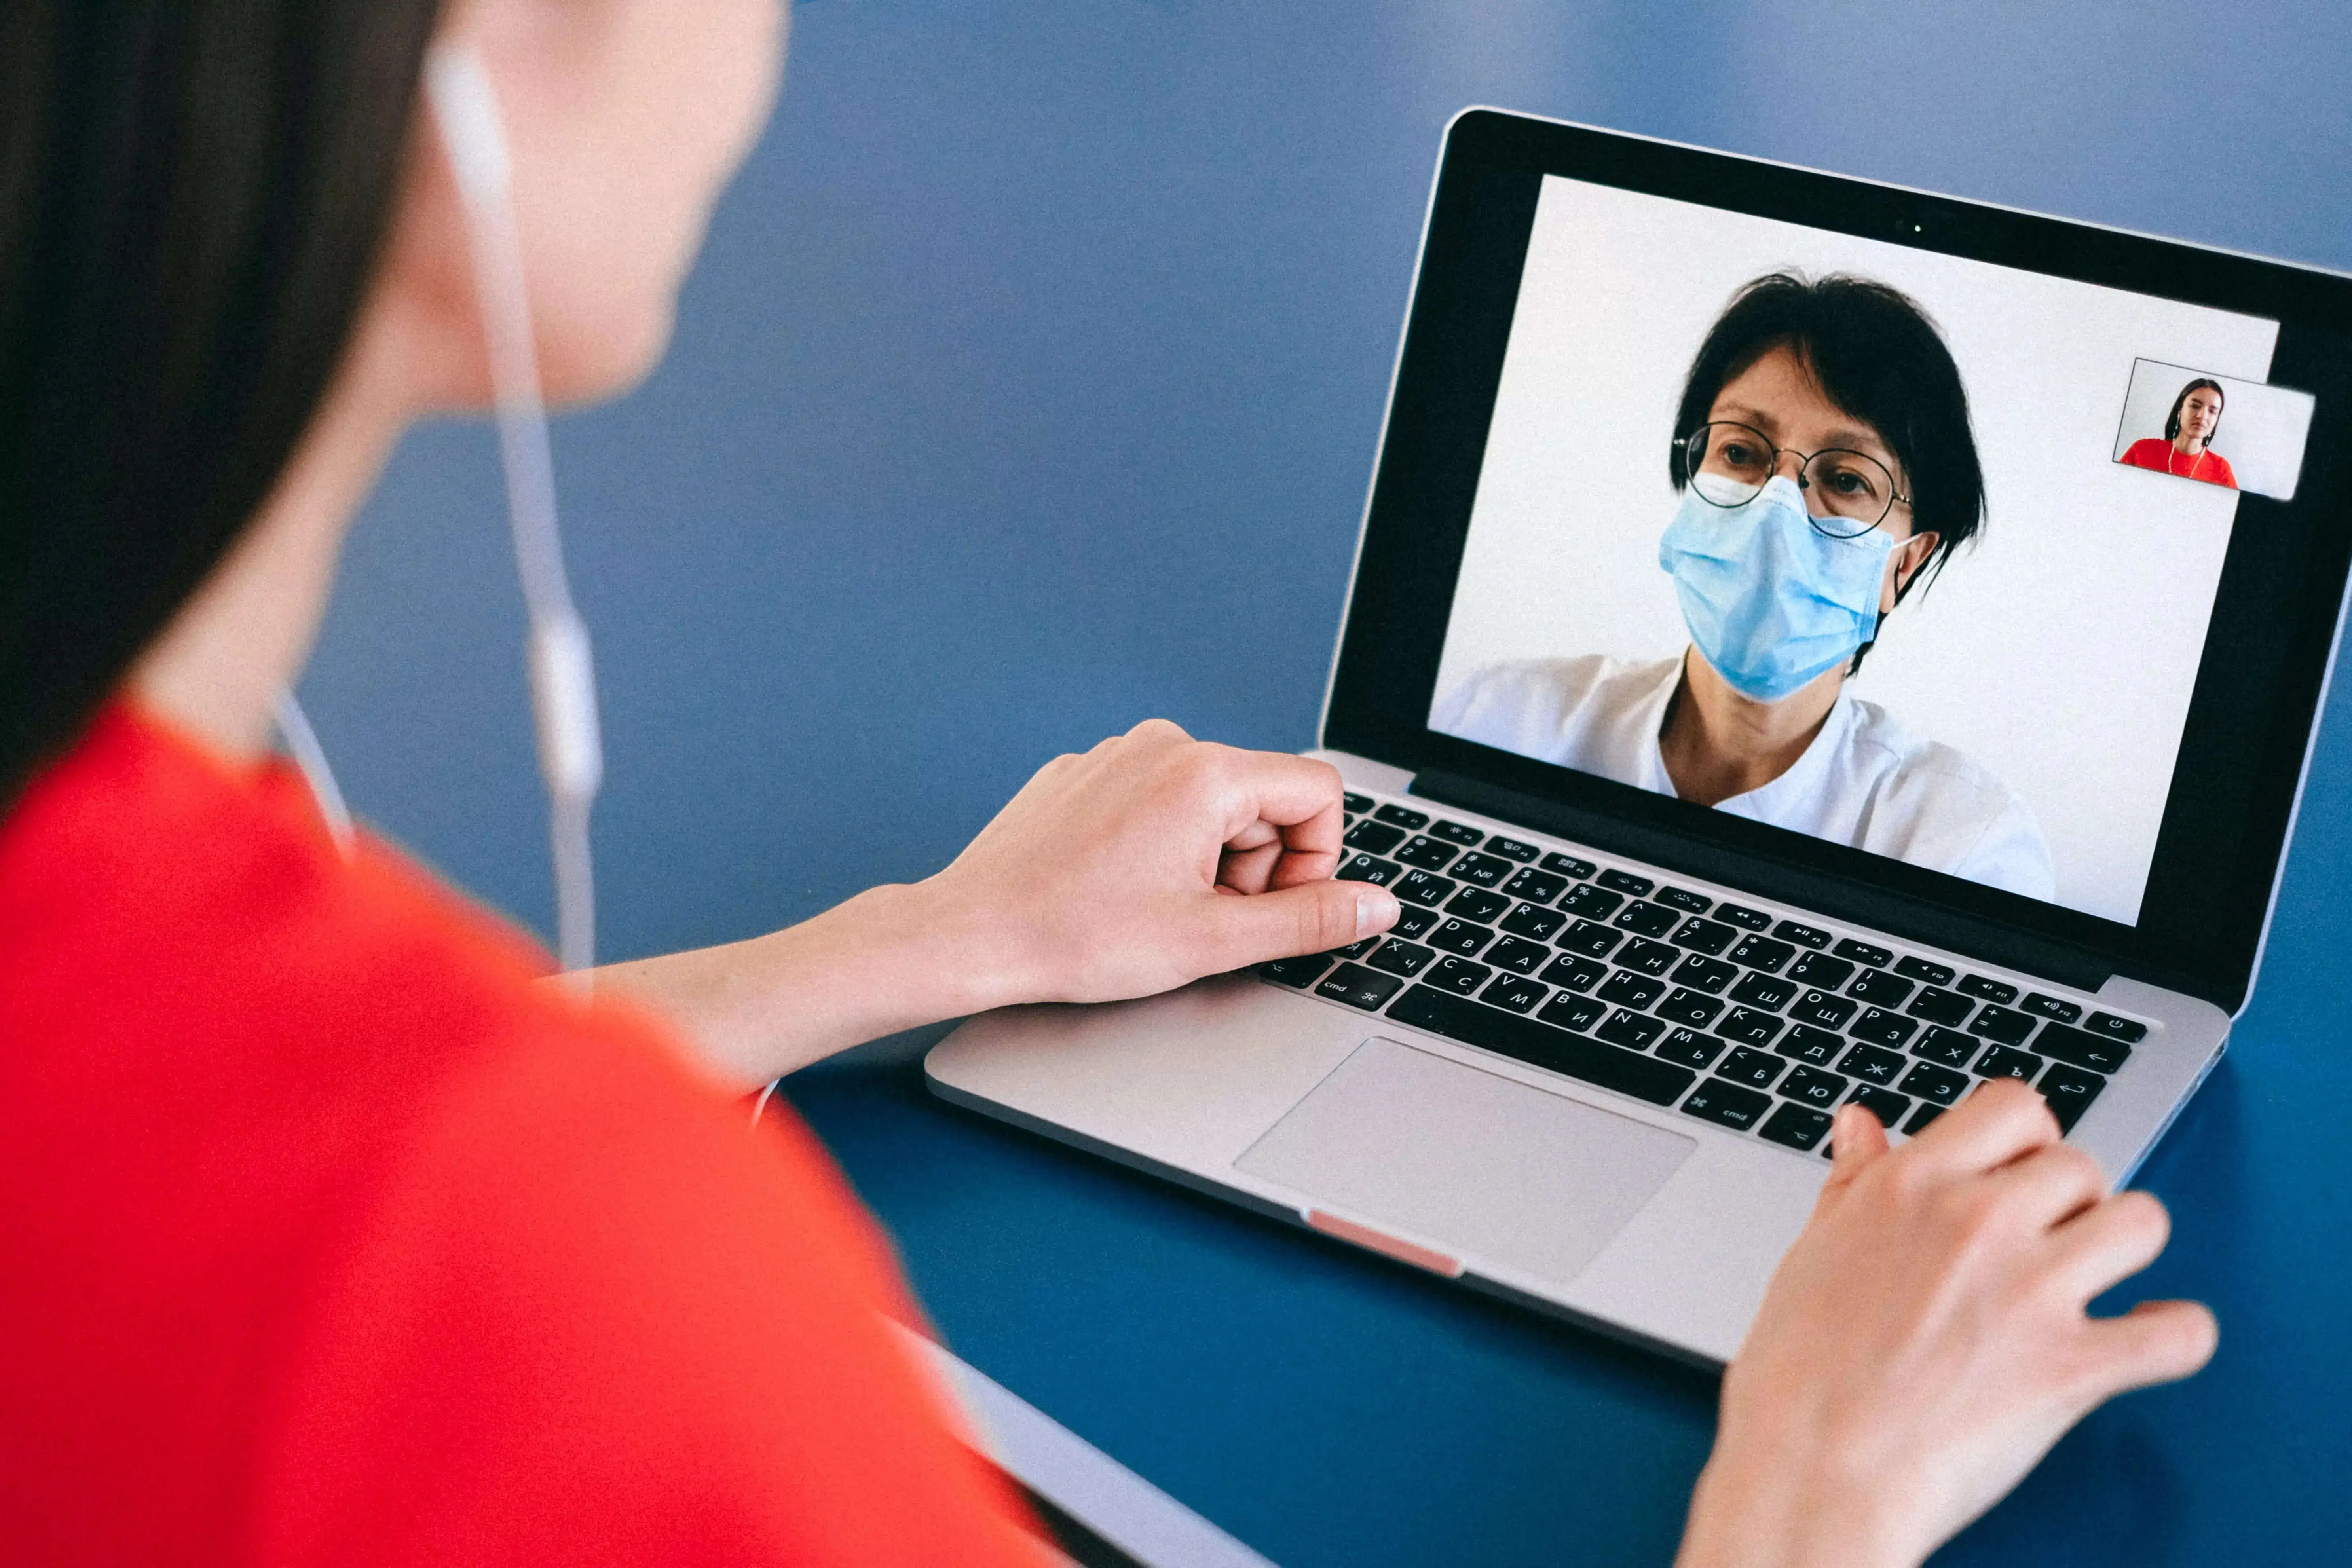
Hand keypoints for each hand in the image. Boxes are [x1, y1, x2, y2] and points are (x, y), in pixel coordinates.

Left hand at [927, 719, 1400, 1007]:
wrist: (973, 934)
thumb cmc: (1077, 937)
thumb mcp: (1213, 941)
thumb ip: (1309, 920)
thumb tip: (1377, 906)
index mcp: (1205, 773)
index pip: (1318, 793)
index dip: (1313, 860)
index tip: (1267, 906)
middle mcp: (1164, 744)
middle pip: (1263, 799)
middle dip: (1253, 865)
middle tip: (1202, 917)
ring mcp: (1118, 753)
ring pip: (1209, 803)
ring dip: (1206, 859)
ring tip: (1155, 905)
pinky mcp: (1085, 772)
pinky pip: (1155, 799)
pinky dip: (1157, 845)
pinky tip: (1118, 887)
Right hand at [1677, 1080, 2216, 1567]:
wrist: (1812, 1473)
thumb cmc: (1798, 1377)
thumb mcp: (1812, 1253)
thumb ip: (1853, 1182)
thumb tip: (1862, 1124)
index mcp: (1910, 1187)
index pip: (2014, 1108)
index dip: (2027, 1140)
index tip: (2020, 1172)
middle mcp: (1978, 1222)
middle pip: (2081, 1165)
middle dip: (2071, 1203)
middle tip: (2045, 1245)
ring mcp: (2032, 1292)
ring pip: (2142, 1224)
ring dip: (2126, 1250)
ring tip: (2099, 1280)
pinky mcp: (2074, 1368)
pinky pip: (2179, 1334)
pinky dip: (2177, 1336)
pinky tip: (2151, 1337)